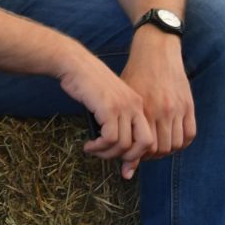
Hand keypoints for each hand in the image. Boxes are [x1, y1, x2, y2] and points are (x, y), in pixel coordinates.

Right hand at [56, 48, 155, 178]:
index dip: (137, 153)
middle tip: (108, 156)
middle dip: (128, 158)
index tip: (121, 160)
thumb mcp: (109, 101)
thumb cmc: (88, 84)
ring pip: (124, 145)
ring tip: (93, 150)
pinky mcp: (109, 108)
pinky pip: (109, 139)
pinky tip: (88, 145)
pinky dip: (98, 147)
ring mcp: (123, 107)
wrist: (75, 64)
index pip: (149, 137)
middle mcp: (135, 106)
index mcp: (138, 104)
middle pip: (145, 144)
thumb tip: (115, 146)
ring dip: (106, 153)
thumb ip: (115, 120)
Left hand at [123, 29, 195, 158]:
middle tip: (145, 152)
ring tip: (158, 146)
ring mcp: (177, 108)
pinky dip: (182, 142)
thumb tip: (119, 146)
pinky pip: (190, 134)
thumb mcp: (125, 96)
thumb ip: (124, 123)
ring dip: (167, 150)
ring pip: (176, 144)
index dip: (138, 155)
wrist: (156, 51)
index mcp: (143, 110)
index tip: (133, 153)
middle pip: (161, 149)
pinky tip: (172, 139)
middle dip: (152, 155)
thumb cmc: (135, 74)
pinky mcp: (189, 105)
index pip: (143, 147)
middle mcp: (162, 111)